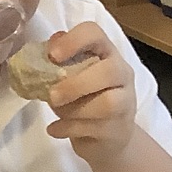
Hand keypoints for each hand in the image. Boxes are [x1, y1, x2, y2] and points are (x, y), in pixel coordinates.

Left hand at [43, 24, 137, 163]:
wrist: (106, 138)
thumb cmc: (84, 99)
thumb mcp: (69, 77)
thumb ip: (58, 62)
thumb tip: (46, 49)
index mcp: (106, 52)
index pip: (95, 33)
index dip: (75, 40)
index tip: (53, 55)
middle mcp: (122, 73)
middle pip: (110, 71)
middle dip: (76, 84)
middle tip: (51, 95)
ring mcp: (126, 103)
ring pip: (108, 103)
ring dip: (75, 110)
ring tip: (57, 113)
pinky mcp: (120, 129)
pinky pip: (96, 128)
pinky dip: (69, 129)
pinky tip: (55, 129)